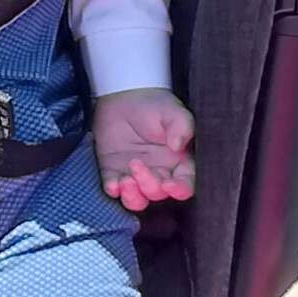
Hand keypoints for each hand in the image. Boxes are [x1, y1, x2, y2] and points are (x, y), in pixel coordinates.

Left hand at [92, 87, 194, 210]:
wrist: (124, 96)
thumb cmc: (154, 105)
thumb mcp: (173, 111)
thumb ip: (182, 126)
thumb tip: (178, 145)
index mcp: (179, 162)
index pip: (185, 184)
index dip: (180, 189)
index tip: (169, 184)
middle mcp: (159, 173)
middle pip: (159, 193)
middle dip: (149, 185)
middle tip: (137, 165)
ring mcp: (136, 175)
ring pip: (138, 199)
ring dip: (132, 196)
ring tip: (125, 180)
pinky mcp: (113, 172)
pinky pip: (114, 189)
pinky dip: (113, 190)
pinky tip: (112, 184)